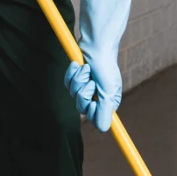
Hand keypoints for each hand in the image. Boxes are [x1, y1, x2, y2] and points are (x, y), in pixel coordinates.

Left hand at [64, 0, 133, 130]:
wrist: (96, 45)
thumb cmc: (105, 67)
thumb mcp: (108, 91)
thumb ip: (105, 111)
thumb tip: (104, 130)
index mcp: (108, 101)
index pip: (97, 119)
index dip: (92, 110)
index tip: (93, 102)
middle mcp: (98, 96)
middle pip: (81, 106)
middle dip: (83, 92)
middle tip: (90, 80)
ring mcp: (87, 86)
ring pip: (73, 94)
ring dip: (77, 80)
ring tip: (85, 69)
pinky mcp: (78, 77)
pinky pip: (68, 83)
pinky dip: (71, 74)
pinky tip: (78, 65)